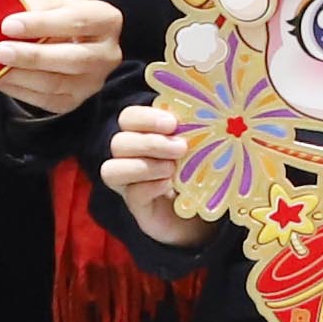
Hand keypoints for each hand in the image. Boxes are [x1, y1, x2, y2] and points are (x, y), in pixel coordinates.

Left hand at [0, 0, 122, 120]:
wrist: (66, 39)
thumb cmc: (57, 17)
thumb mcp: (49, 2)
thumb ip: (32, 8)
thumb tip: (6, 20)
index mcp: (106, 20)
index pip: (76, 22)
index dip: (41, 24)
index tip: (9, 25)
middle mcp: (107, 54)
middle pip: (72, 59)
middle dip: (32, 56)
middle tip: (0, 50)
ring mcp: (93, 81)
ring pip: (57, 84)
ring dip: (21, 76)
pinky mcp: (75, 100)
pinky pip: (46, 100)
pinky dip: (19, 90)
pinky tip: (1, 79)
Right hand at [100, 96, 210, 239]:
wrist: (206, 215)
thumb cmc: (202, 172)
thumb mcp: (201, 146)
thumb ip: (195, 129)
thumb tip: (210, 106)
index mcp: (143, 136)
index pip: (129, 118)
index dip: (145, 117)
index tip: (172, 123)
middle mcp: (130, 159)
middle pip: (118, 143)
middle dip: (149, 143)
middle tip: (180, 148)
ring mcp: (131, 186)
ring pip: (112, 170)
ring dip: (145, 166)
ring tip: (173, 169)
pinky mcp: (139, 209)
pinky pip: (132, 194)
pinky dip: (151, 187)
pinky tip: (170, 185)